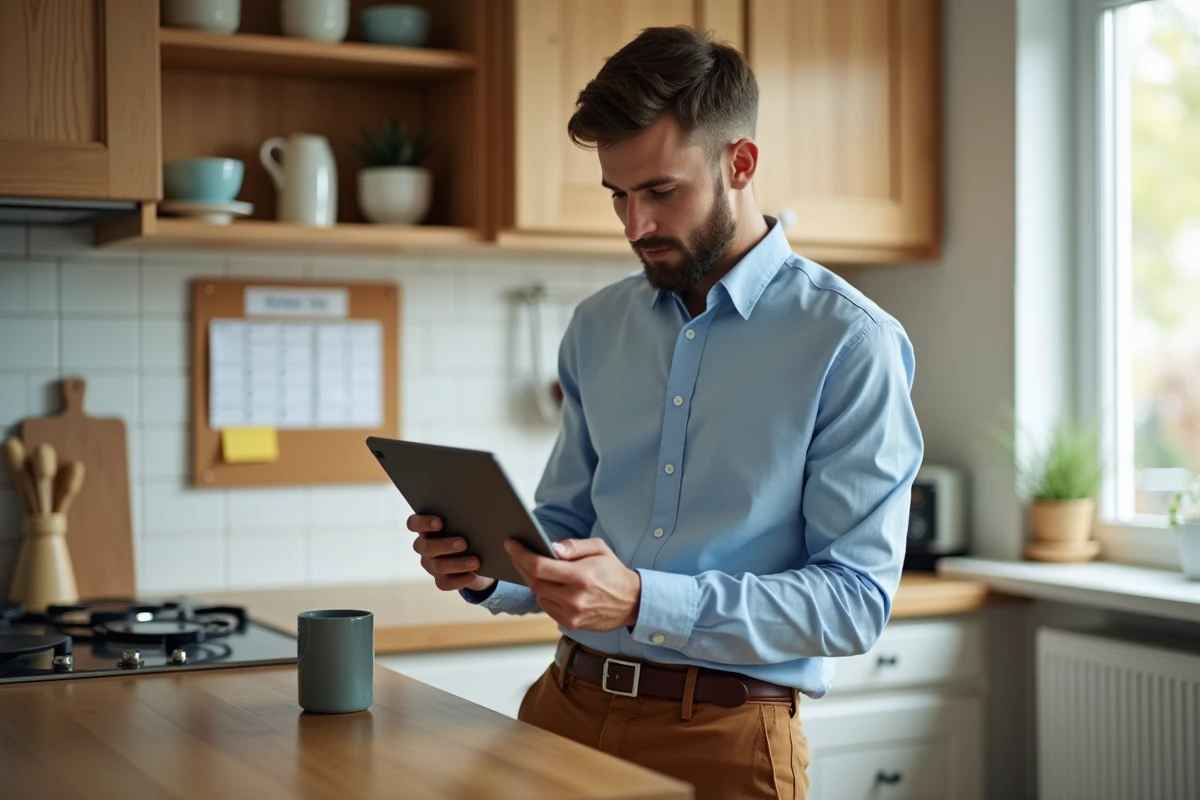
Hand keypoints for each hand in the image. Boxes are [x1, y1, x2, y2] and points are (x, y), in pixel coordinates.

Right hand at [407, 514, 495, 593]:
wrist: (483, 558)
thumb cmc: (473, 532)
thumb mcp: (471, 522)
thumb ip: (467, 517)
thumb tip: (480, 511)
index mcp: (427, 528)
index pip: (414, 523)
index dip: (423, 522)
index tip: (440, 522)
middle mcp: (425, 546)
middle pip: (426, 546)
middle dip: (445, 545)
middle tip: (463, 543)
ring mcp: (431, 564)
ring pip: (438, 566)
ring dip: (457, 563)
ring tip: (475, 561)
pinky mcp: (441, 580)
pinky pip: (445, 583)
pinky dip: (459, 580)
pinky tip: (472, 576)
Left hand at [505, 537, 640, 631]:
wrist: (632, 602)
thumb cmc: (614, 572)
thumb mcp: (599, 549)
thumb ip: (574, 546)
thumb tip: (551, 547)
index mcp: (581, 576)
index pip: (540, 566)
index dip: (521, 554)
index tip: (511, 544)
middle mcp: (574, 598)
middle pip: (534, 582)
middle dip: (521, 565)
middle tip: (517, 553)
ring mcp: (572, 614)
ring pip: (538, 595)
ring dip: (534, 581)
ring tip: (534, 568)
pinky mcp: (571, 624)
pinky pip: (547, 607)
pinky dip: (544, 595)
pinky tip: (549, 585)